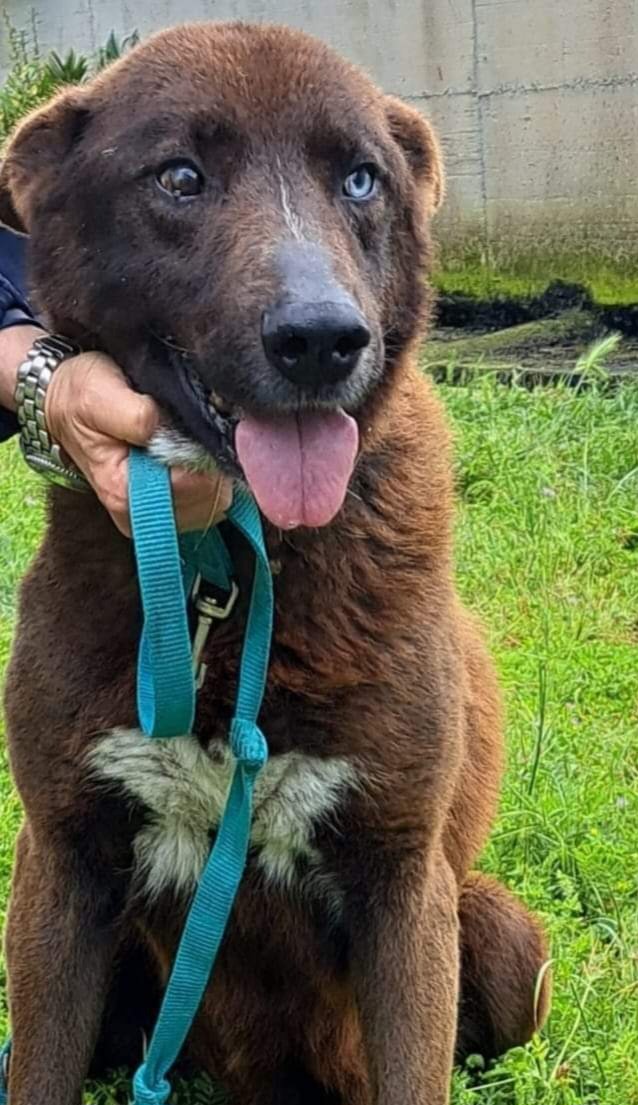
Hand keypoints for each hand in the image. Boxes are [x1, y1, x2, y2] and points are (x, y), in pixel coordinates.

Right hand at [44, 350, 231, 535]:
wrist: (63, 404)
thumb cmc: (80, 398)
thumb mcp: (98, 396)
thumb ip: (136, 416)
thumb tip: (170, 428)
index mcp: (123, 493)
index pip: (191, 487)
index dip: (203, 454)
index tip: (194, 425)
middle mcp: (139, 514)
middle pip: (209, 500)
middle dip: (210, 462)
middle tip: (190, 427)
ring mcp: (155, 515)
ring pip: (215, 503)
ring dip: (212, 468)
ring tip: (187, 438)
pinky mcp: (169, 508)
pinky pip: (212, 501)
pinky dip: (211, 475)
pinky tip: (191, 451)